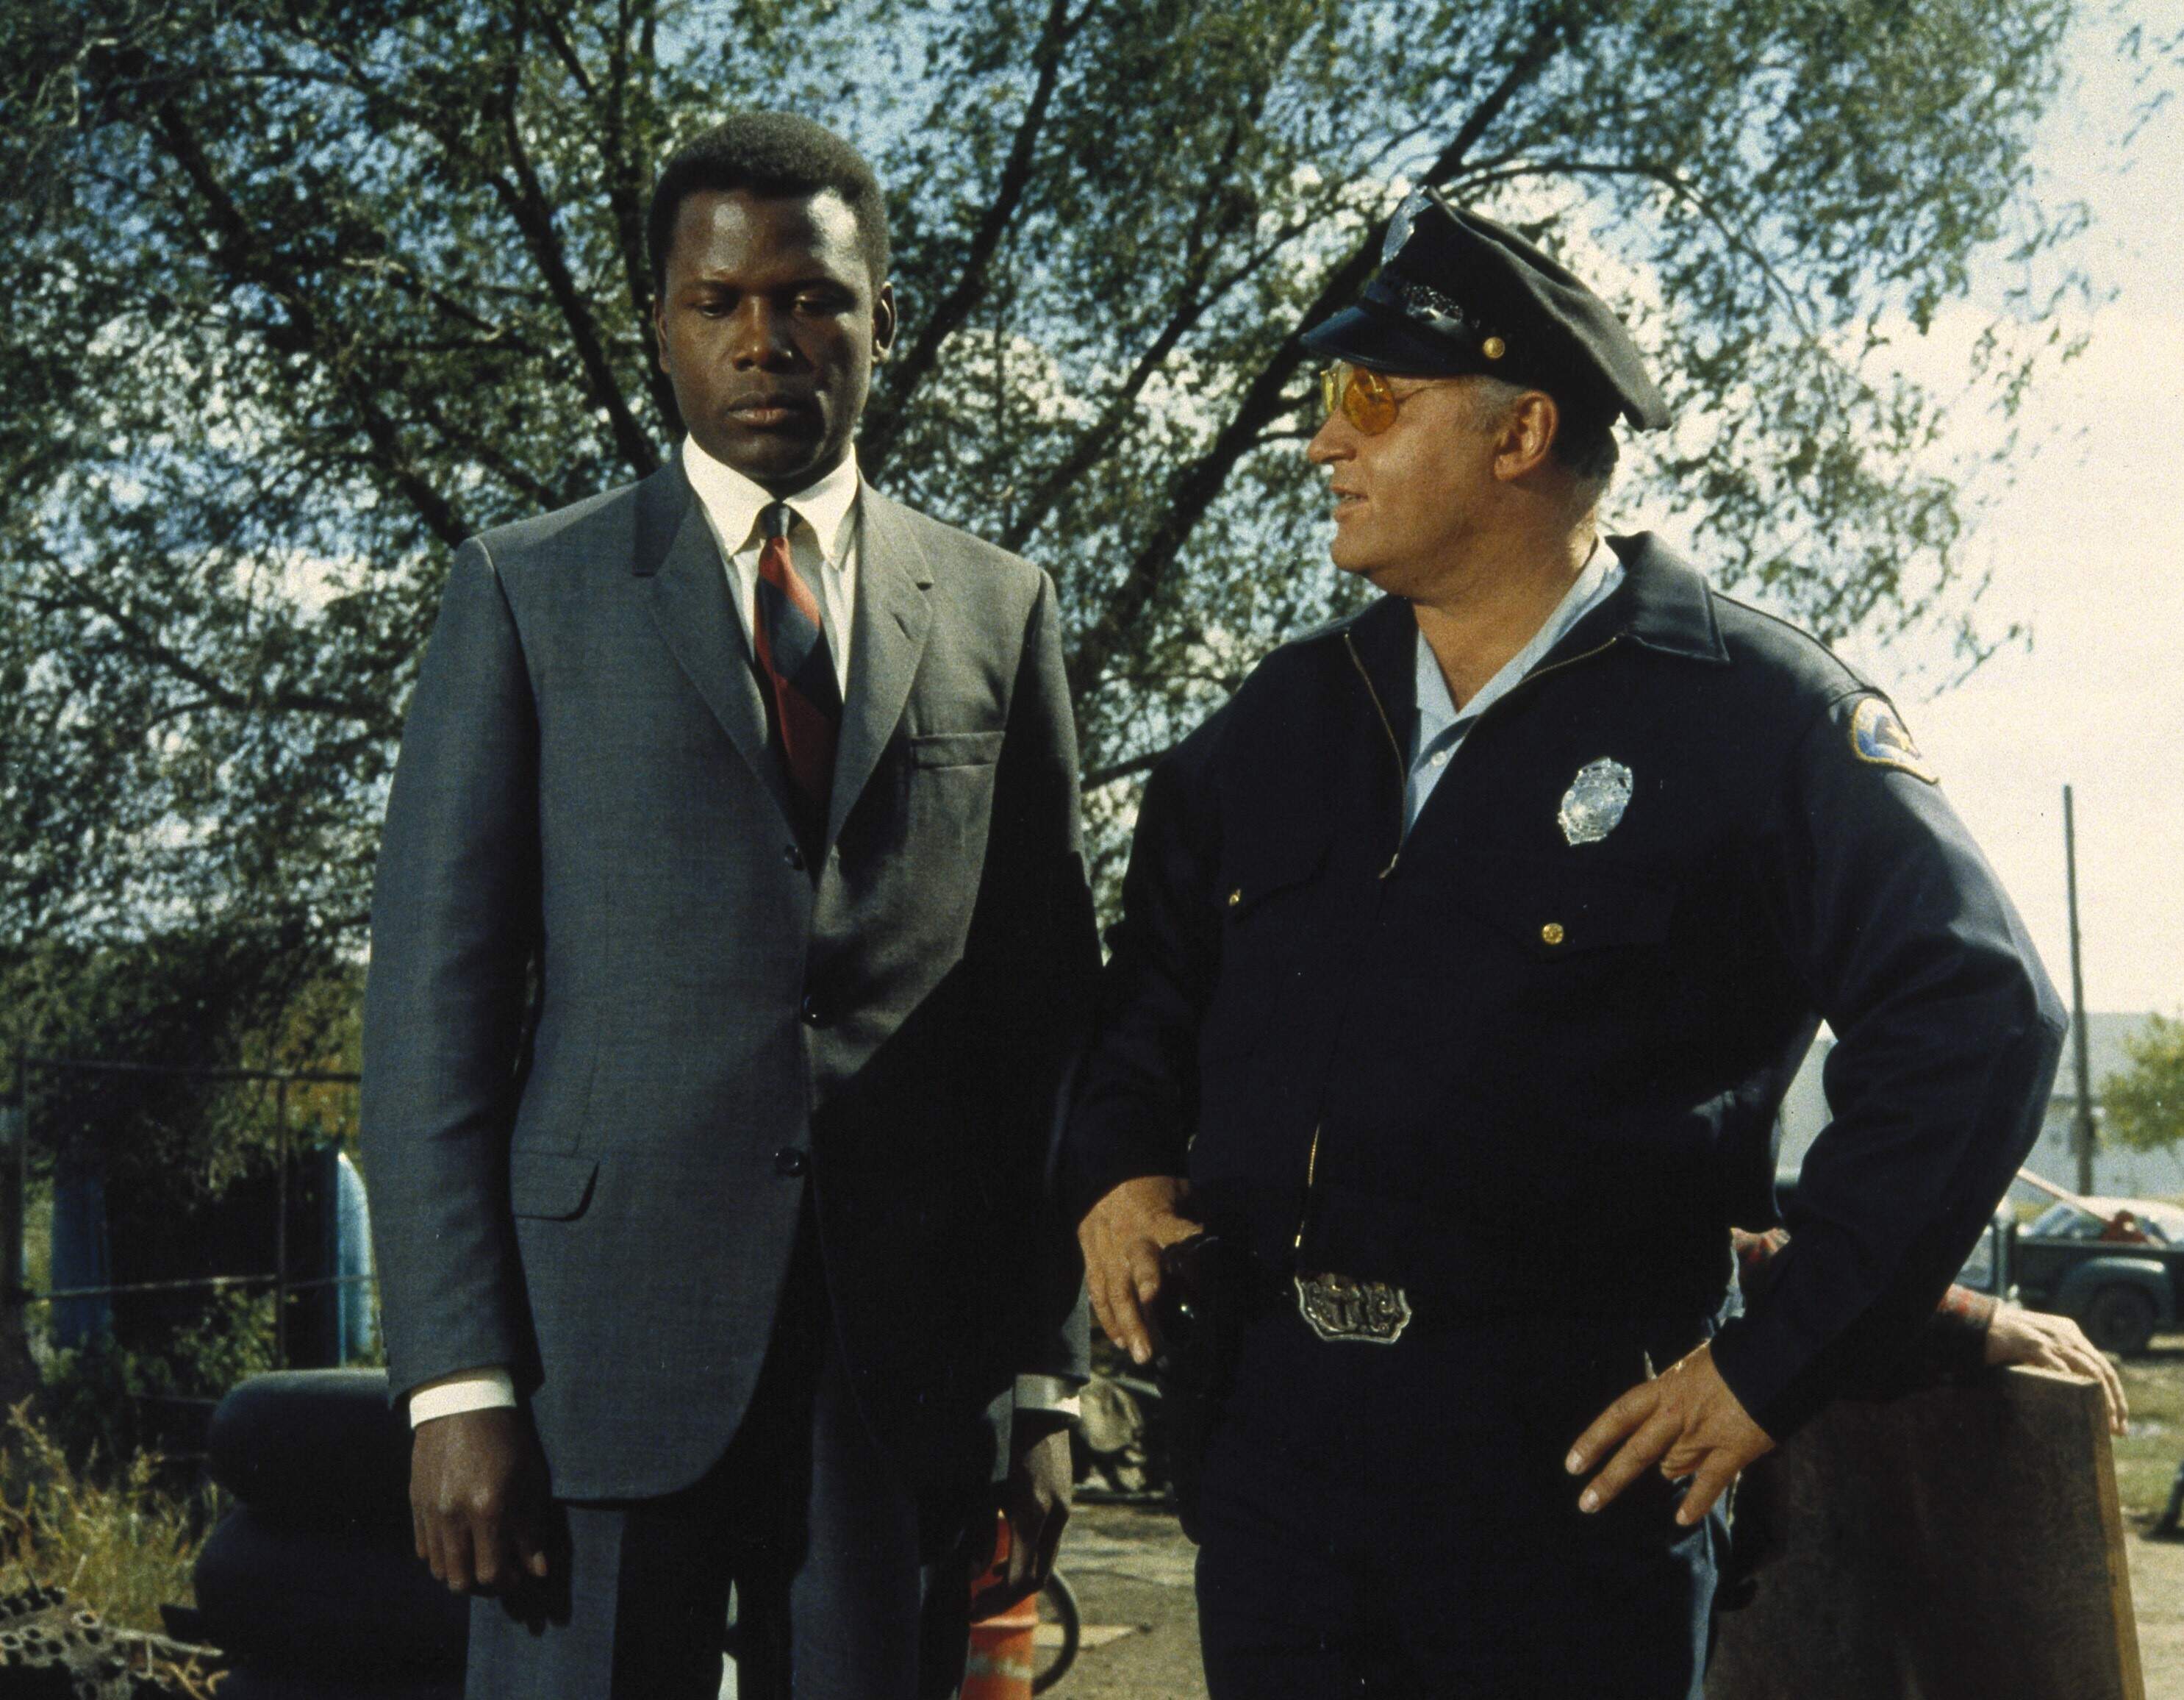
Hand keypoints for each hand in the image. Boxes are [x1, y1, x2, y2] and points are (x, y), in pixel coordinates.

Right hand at [411, 1407, 550, 1594]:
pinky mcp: (414, 1503)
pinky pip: (422, 1548)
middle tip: (497, 1568)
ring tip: (478, 1555)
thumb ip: (531, 1529)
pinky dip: (440, 1553)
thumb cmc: (506, 1438)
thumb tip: (537, 1570)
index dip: (506, 1581)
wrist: (463, 1402)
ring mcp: (430, 1510)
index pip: (490, 1573)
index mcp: (487, 1508)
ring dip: (459, 1570)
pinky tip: (459, 1540)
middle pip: (459, 1579)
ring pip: (437, 1568)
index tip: (517, 1573)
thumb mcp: (530, 1479)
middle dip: (481, 1582)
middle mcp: (453, 1515)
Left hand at [971, 1426, 1072, 1616]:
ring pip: (1044, 1563)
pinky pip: (1047, 1544)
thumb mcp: (985, 1486)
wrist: (1039, 1407)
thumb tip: (973, 1573)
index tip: (972, 1613)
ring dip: (1017, 1582)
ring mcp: (1064, 1510)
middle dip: (1006, 1599)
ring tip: (985, 1589)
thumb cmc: (1004, 1441)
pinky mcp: (1063, 1503)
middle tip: (976, 1609)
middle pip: (1036, 1578)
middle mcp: (1055, 1517)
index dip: (996, 1602)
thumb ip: (981, 1531)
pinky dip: (1027, 1560)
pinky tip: (1002, 1561)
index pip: (1020, 1579)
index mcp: (1033, 1514)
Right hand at [1078, 1174, 1198, 1364]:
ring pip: (1115, 1291)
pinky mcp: (1093, 1259)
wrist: (1111, 1172)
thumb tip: (1227, 1253)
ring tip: (1141, 1355)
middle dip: (1147, 1303)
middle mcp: (1135, 1241)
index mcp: (1162, 1222)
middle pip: (1141, 1271)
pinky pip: (1098, 1292)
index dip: (1194, 1268)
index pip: (1181, 1244)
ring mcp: (1110, 1252)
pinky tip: (1120, 1341)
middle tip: (1155, 1336)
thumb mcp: (1186, 1195)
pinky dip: (1107, 1318)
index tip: (1205, 1293)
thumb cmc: (1156, 1187)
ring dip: (1128, 1325)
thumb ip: (1200, 1224)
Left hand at [1565, 1342, 1773, 1526]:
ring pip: (1673, 1465)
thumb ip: (1675, 1402)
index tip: (1572, 1464)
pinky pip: (1710, 1481)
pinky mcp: (1734, 1448)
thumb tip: (1669, 1451)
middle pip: (1636, 1451)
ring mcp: (1704, 1432)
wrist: (1775, 1356)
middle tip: (1586, 1504)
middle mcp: (1677, 1413)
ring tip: (1696, 1449)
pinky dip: (1697, 1502)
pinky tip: (1682, 1518)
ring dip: (1675, 1467)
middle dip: (1609, 1480)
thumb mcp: (1691, 1371)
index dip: (1594, 1439)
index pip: (1619, 1415)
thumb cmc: (1733, 1360)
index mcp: (1664, 1388)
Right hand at [1984, 1304, 2128, 1434]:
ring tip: (2106, 1423)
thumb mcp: (2042, 1345)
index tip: (2119, 1421)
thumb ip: (2059, 1358)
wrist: (1980, 1321)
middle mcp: (2068, 1335)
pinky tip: (2078, 1402)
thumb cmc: (2009, 1338)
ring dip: (2102, 1399)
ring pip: (2089, 1370)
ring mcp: (2051, 1338)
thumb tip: (2077, 1388)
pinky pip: (2058, 1366)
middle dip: (2115, 1402)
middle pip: (2103, 1371)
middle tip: (2119, 1430)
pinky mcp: (2033, 1344)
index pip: (2104, 1366)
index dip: (2116, 1395)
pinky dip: (2071, 1384)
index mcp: (2071, 1333)